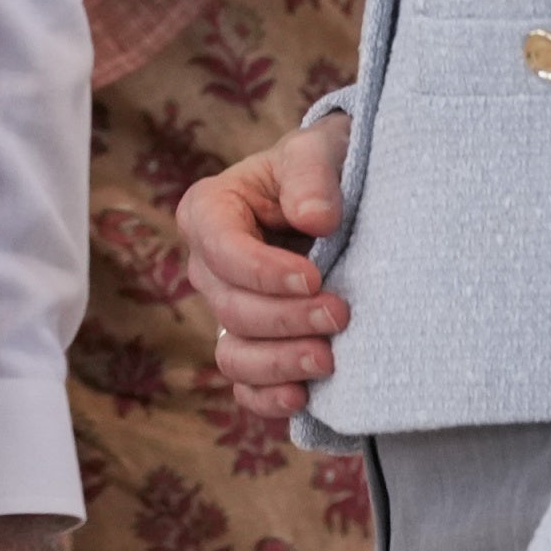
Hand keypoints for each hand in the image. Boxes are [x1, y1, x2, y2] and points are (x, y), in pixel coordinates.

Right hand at [175, 112, 349, 418]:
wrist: (340, 197)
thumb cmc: (319, 169)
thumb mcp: (316, 152)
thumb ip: (311, 176)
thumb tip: (315, 219)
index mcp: (209, 211)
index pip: (221, 250)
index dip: (263, 271)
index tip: (313, 277)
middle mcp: (209, 268)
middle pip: (232, 308)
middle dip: (286, 318)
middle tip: (340, 313)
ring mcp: (229, 312)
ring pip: (234, 356)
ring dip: (280, 364)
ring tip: (328, 360)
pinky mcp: (254, 347)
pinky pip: (246, 388)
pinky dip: (269, 398)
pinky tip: (303, 395)